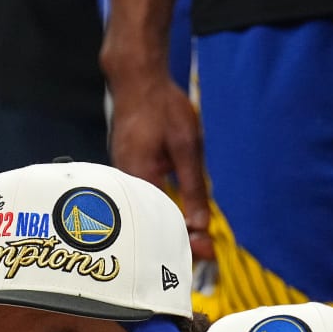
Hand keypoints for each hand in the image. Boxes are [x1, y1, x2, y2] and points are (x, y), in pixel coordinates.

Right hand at [106, 68, 211, 260]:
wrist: (136, 80)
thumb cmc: (161, 107)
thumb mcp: (187, 146)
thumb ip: (194, 187)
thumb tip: (201, 225)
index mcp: (139, 180)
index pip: (162, 224)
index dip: (186, 241)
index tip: (208, 251)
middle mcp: (126, 185)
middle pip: (151, 225)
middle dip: (179, 240)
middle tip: (207, 250)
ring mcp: (124, 179)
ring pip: (147, 213)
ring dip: (170, 225)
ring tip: (196, 238)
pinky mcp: (127, 173)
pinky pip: (144, 200)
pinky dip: (162, 210)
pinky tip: (178, 214)